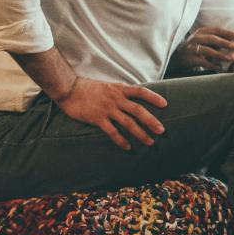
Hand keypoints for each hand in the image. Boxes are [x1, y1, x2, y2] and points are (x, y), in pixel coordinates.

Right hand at [53, 77, 167, 150]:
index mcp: (119, 90)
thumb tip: (132, 100)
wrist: (68, 88)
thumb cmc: (87, 88)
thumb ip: (120, 93)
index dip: (154, 97)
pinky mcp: (97, 118)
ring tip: (150, 142)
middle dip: (152, 121)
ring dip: (140, 133)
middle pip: (138, 111)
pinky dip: (121, 140)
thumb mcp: (108, 86)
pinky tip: (128, 147)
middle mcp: (116, 99)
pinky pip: (112, 132)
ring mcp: (107, 109)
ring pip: (128, 123)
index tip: (165, 104)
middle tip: (162, 131)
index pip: (141, 92)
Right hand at [172, 27, 233, 72]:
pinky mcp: (188, 59)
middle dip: (225, 43)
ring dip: (220, 54)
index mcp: (201, 32)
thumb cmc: (196, 47)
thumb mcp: (205, 40)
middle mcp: (195, 38)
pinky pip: (201, 61)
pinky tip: (219, 67)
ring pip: (207, 50)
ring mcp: (191, 48)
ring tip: (230, 59)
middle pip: (212, 38)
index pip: (216, 30)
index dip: (228, 33)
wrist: (177, 56)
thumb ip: (217, 40)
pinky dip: (211, 64)